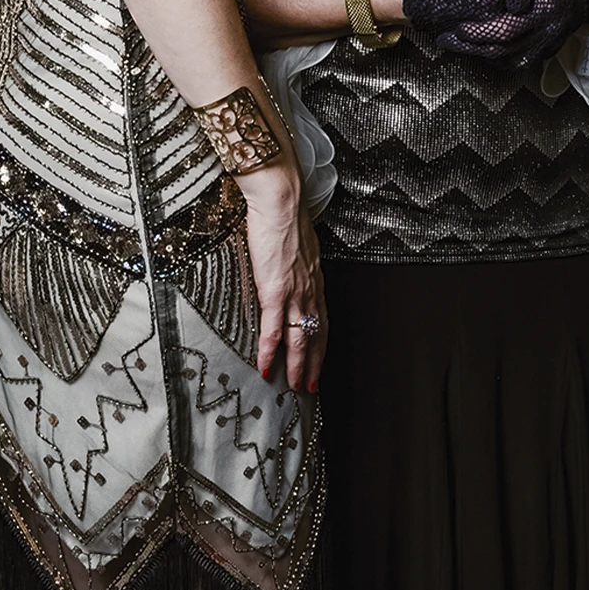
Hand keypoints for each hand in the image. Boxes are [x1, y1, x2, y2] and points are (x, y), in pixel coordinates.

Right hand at [240, 165, 326, 392]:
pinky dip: (270, 352)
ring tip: (295, 386)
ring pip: (299, 338)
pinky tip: (266, 367)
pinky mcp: (275, 292)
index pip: (322, 319)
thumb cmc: (285, 217)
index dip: (321, 343)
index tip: (320, 359)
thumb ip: (296, 263)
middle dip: (314, 363)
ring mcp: (294, 293)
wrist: (280, 203)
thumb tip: (290, 268)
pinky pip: (273, 330)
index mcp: (314, 279)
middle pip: (315, 335)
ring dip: (297, 366)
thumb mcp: (298, 245)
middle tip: (311, 387)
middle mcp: (309, 290)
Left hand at [438, 0, 588, 65]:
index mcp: (545, 11)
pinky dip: (493, 59)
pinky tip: (477, 50)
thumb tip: (512, 4)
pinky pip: (515, 63)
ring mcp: (545, 47)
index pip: (507, 28)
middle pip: (503, 48)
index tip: (457, 28)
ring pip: (507, 60)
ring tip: (455, 46)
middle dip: (471, 46)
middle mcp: (546, 34)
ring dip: (478, 55)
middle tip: (448, 38)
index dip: (480, 31)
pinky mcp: (543, 53)